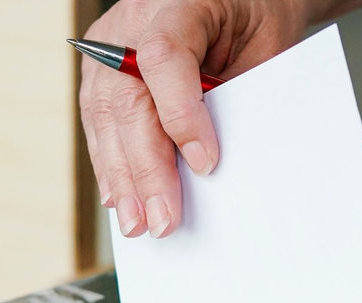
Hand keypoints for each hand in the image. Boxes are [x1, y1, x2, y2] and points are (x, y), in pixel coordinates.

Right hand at [79, 0, 361, 237]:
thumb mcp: (262, 49)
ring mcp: (110, 43)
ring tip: (136, 222)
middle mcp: (133, 20)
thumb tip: (218, 168)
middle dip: (145, 170)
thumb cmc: (254, 16)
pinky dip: (110, 162)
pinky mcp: (102, 66)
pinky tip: (120, 196)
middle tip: (162, 219)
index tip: (205, 163)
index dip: (181, 115)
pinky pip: (99, 119)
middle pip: (127, 100)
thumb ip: (236, 98)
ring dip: (121, 177)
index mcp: (180, 2)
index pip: (165, 58)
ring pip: (104, 116)